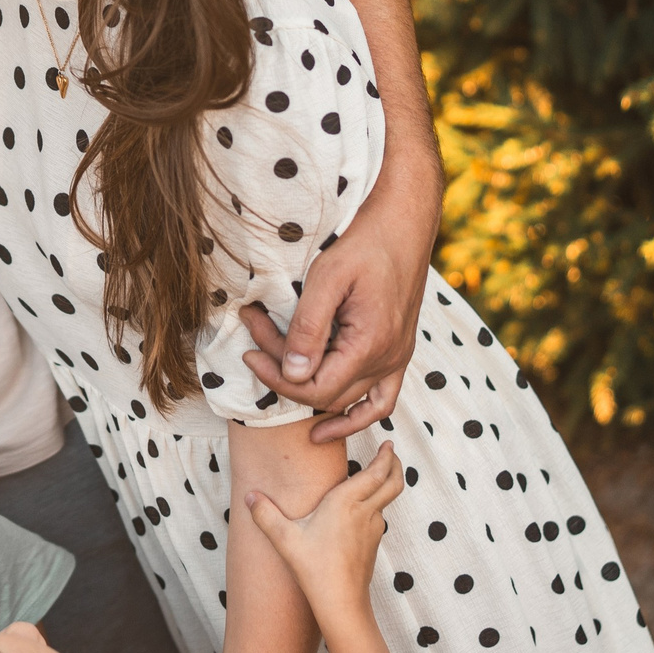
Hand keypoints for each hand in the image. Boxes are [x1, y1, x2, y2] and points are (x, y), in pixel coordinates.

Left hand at [239, 178, 433, 442]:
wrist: (403, 224)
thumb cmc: (364, 244)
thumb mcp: (327, 278)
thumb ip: (309, 328)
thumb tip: (293, 374)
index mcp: (371, 344)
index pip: (315, 388)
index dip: (277, 378)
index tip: (249, 352)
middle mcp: (389, 360)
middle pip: (325, 393)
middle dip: (284, 372)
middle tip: (255, 336)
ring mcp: (397, 360)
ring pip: (347, 399)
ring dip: (308, 386)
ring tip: (272, 365)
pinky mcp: (398, 353)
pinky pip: (381, 401)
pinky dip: (355, 417)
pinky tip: (327, 428)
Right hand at [242, 444, 400, 618]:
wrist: (341, 602)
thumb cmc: (315, 568)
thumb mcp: (285, 539)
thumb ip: (265, 515)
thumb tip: (249, 495)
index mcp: (347, 502)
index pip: (376, 472)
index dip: (385, 456)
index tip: (388, 443)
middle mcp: (365, 512)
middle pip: (393, 482)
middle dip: (394, 464)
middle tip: (391, 453)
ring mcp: (373, 529)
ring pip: (387, 500)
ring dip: (386, 484)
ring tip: (376, 476)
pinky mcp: (373, 544)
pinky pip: (379, 517)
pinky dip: (376, 505)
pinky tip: (361, 509)